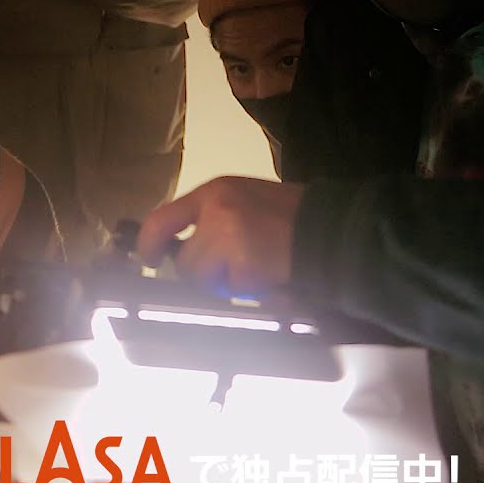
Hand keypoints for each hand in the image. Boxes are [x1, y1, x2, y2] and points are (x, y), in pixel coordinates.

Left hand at [136, 177, 303, 295]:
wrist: (334, 231)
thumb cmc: (294, 219)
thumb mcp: (247, 202)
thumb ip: (214, 219)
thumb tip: (183, 249)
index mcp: (215, 192)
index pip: (162, 218)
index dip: (149, 244)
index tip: (149, 259)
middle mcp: (214, 210)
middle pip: (184, 261)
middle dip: (204, 275)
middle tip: (233, 273)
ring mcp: (225, 237)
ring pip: (203, 279)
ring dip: (226, 284)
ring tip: (257, 271)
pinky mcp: (241, 264)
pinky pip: (230, 290)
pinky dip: (248, 291)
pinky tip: (269, 277)